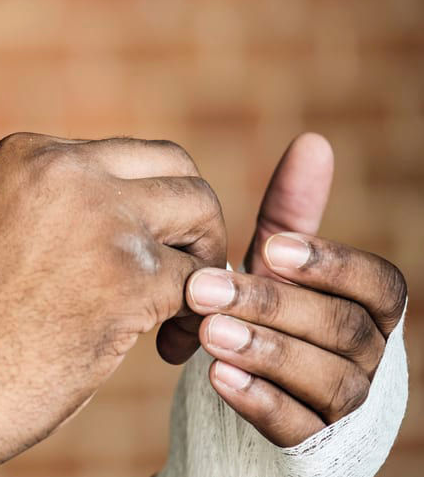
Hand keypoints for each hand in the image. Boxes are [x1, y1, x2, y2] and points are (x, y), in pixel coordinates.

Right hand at [0, 134, 226, 472]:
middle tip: (177, 281)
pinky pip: (201, 283)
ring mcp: (98, 217)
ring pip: (201, 213)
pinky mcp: (128, 276)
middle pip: (177, 169)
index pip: (125, 157)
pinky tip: (164, 351)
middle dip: (190, 225)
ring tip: (172, 318)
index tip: (131, 261)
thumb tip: (139, 215)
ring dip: (202, 265)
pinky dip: (193, 319)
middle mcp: (62, 168)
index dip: (145, 210)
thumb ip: (57, 207)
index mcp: (25, 152)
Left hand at [185, 133, 407, 446]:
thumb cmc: (270, 316)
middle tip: (206, 288)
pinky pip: (297, 428)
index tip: (272, 248)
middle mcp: (369, 357)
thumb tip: (314, 141)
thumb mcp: (278, 267)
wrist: (250, 395)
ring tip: (207, 332)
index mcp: (369, 309)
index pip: (380, 286)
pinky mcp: (312, 445)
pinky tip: (218, 378)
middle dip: (274, 306)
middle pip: (343, 330)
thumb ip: (293, 215)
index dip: (331, 265)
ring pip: (327, 380)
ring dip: (266, 352)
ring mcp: (344, 404)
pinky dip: (260, 402)